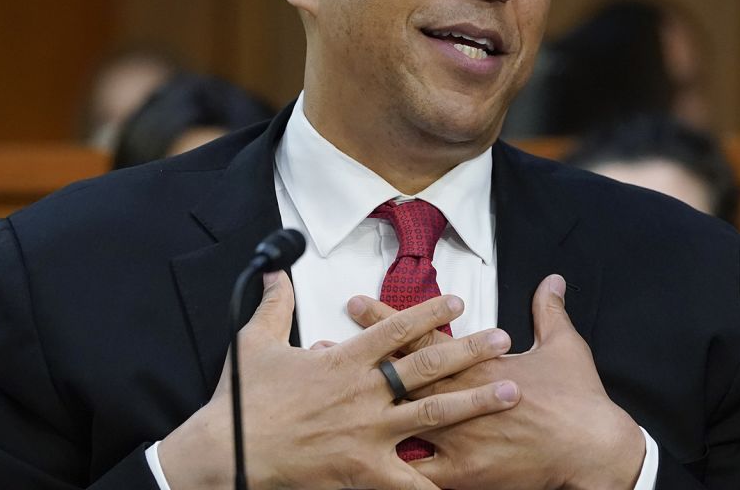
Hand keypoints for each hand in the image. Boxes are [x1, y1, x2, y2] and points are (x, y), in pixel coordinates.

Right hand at [158, 271, 519, 488]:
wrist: (229, 451)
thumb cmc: (243, 401)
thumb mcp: (253, 342)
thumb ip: (273, 304)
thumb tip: (276, 270)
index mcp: (342, 360)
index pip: (396, 328)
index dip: (429, 313)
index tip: (457, 303)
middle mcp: (363, 393)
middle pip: (427, 366)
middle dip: (470, 350)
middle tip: (501, 338)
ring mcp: (368, 433)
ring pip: (433, 414)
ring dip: (475, 401)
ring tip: (509, 391)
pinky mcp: (364, 470)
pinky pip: (410, 478)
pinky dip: (437, 481)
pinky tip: (464, 479)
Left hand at [347, 275, 645, 489]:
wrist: (594, 447)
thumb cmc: (579, 398)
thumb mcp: (564, 346)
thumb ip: (548, 311)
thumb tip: (551, 280)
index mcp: (478, 364)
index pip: (422, 336)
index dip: (386, 318)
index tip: (356, 302)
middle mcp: (460, 398)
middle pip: (398, 375)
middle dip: (358, 361)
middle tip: (320, 347)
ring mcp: (458, 438)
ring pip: (398, 424)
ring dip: (362, 415)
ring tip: (326, 409)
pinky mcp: (463, 474)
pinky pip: (417, 476)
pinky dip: (390, 472)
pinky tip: (360, 470)